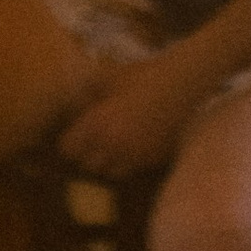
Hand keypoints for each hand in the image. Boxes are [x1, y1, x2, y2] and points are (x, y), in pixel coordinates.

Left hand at [60, 53, 201, 180]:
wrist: (182, 86)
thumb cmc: (142, 77)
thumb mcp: (106, 78)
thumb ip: (86, 93)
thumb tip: (74, 105)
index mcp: (97, 125)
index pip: (69, 149)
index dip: (68, 142)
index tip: (73, 134)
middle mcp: (114, 147)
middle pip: (88, 166)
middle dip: (85, 155)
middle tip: (89, 141)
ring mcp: (136, 156)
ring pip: (110, 173)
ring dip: (106, 163)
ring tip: (109, 146)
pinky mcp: (154, 160)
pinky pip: (132, 170)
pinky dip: (127, 163)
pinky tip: (131, 146)